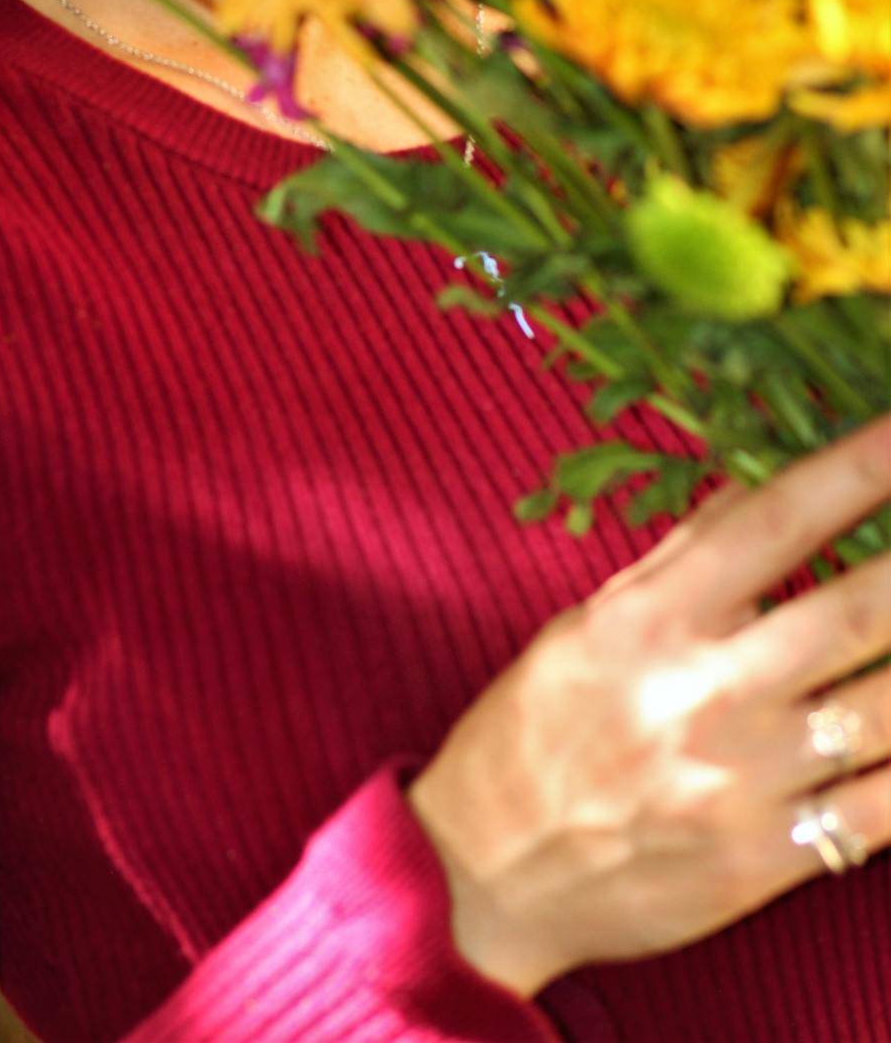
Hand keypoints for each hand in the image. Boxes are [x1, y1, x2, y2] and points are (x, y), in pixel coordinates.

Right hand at [406, 419, 890, 996]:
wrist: (490, 872)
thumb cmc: (533, 732)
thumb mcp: (585, 625)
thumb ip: (677, 561)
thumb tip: (754, 489)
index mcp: (650, 622)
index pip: (774, 523)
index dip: (855, 470)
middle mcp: (706, 693)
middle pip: (858, 611)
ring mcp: (746, 781)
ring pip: (890, 709)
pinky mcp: (769, 859)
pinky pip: (883, 807)